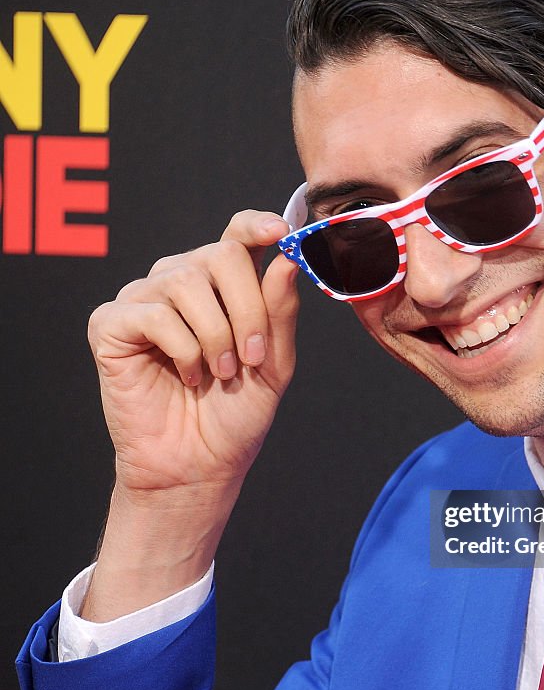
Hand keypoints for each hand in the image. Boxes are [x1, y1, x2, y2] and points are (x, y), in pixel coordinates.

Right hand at [82, 211, 297, 618]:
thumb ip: (279, 312)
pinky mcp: (112, 324)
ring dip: (215, 335)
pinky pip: (154, 313)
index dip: (257, 224)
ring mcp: (144, 299)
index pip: (237, 233)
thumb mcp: (273, 363)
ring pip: (187, 282)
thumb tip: (286, 258)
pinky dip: (182, 349)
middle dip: (247, 309)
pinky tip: (185, 375)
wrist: (197, 464)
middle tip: (252, 356)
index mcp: (222, 286)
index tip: (280, 232)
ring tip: (220, 371)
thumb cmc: (234, 415)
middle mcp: (181, 282)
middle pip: (220, 255)